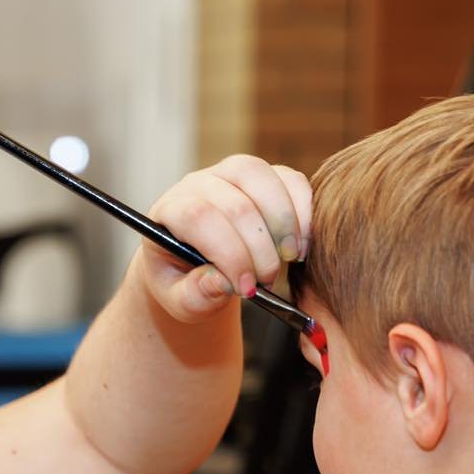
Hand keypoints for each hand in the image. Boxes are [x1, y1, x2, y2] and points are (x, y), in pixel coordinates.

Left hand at [136, 154, 312, 323]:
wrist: (197, 266)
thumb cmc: (186, 283)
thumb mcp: (182, 300)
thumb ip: (196, 295)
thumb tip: (222, 283)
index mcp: (169, 213)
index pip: (198, 218)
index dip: (228, 252)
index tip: (246, 287)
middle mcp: (198, 185)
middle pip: (235, 204)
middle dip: (259, 250)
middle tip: (267, 282)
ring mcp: (231, 173)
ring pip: (262, 179)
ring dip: (284, 225)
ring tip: (289, 260)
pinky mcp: (264, 175)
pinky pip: (290, 179)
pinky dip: (303, 212)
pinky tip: (300, 245)